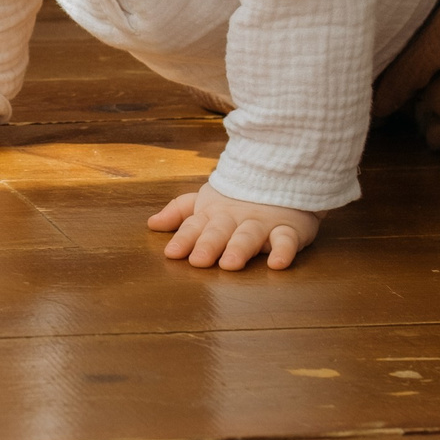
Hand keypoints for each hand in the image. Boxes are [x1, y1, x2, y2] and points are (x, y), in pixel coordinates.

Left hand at [148, 184, 322, 270]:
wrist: (281, 176)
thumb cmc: (237, 197)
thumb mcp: (205, 202)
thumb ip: (179, 213)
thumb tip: (152, 224)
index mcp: (213, 214)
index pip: (194, 226)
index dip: (184, 239)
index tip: (172, 253)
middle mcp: (235, 219)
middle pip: (219, 231)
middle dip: (208, 244)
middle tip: (199, 261)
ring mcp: (261, 223)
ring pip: (249, 235)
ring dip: (239, 248)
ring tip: (230, 264)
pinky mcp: (288, 229)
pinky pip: (287, 240)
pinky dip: (284, 251)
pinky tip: (277, 263)